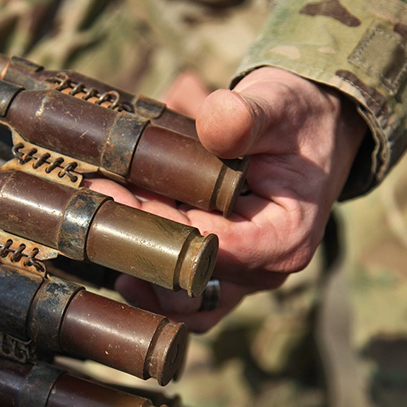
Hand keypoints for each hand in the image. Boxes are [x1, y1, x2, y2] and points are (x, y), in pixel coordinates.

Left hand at [88, 67, 366, 331]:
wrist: (309, 132)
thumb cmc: (293, 119)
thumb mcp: (276, 105)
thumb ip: (246, 116)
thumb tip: (213, 121)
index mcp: (288, 236)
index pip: (215, 247)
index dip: (163, 226)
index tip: (118, 194)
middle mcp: (266, 270)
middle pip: (190, 276)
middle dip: (139, 240)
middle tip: (96, 197)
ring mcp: (242, 280)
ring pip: (181, 301)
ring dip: (137, 266)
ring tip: (98, 226)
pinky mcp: (221, 278)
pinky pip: (181, 300)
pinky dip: (148, 280)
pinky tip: (114, 258)